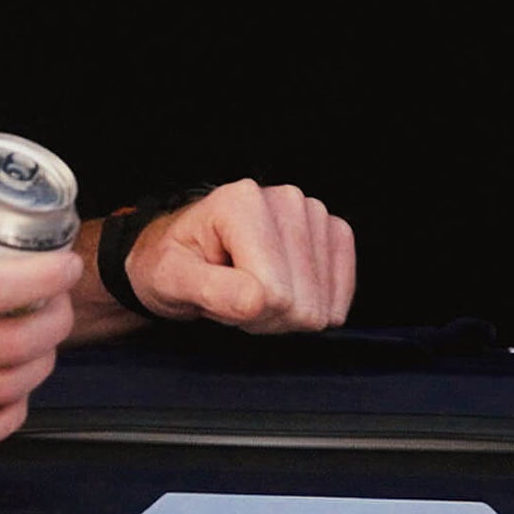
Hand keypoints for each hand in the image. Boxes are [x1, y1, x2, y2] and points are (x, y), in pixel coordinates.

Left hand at [125, 180, 354, 331]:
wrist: (186, 253)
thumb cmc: (174, 263)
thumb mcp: (170, 279)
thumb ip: (209, 290)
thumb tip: (256, 300)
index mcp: (242, 202)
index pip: (271, 292)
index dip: (245, 313)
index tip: (218, 296)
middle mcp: (284, 198)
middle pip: (300, 301)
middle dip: (265, 315)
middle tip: (235, 294)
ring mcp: (313, 213)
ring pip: (320, 304)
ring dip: (285, 313)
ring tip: (253, 289)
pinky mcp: (333, 231)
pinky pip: (344, 289)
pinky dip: (314, 305)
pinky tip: (285, 290)